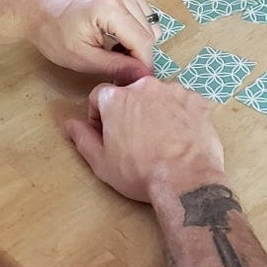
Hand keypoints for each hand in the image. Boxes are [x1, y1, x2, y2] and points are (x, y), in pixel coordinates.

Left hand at [12, 0, 155, 80]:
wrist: (33, 8)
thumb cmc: (51, 32)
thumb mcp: (82, 57)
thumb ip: (116, 66)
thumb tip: (142, 75)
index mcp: (109, 6)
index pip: (143, 41)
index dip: (142, 64)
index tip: (134, 79)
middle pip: (150, 31)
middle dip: (138, 52)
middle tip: (117, 64)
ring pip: (149, 21)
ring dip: (137, 39)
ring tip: (113, 47)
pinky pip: (142, 10)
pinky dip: (134, 25)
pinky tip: (114, 33)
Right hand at [63, 77, 226, 205]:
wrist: (186, 180)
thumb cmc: (140, 173)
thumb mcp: (102, 162)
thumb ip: (83, 138)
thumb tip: (70, 124)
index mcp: (116, 98)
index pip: (99, 95)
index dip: (98, 115)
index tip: (106, 133)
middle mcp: (144, 86)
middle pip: (129, 93)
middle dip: (128, 112)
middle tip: (134, 139)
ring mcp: (173, 90)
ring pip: (157, 96)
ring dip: (154, 111)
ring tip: (160, 140)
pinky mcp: (195, 100)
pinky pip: (181, 102)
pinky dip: (178, 115)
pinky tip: (179, 137)